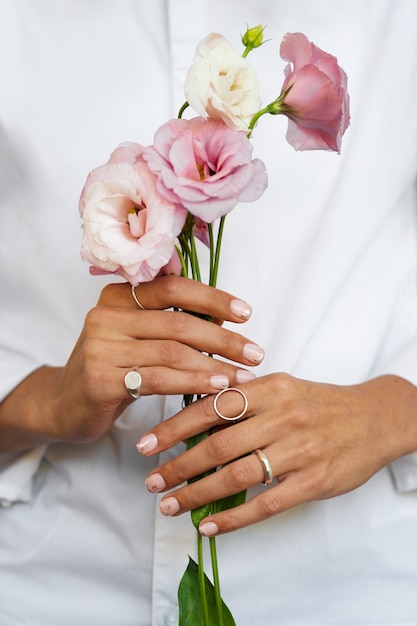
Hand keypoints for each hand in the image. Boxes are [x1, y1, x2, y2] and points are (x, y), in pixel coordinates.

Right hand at [0, 275, 263, 449]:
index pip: (172, 287)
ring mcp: (100, 347)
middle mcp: (105, 316)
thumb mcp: (138, 337)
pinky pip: (158, 379)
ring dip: (214, 364)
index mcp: (117, 297)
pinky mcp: (100, 380)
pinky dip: (193, 382)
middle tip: (255, 352)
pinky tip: (217, 388)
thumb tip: (223, 311)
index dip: (213, 298)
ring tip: (243, 375)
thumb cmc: (112, 369)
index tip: (246, 313)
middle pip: (177, 322)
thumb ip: (171, 319)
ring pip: (171, 351)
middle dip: (223, 338)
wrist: (64, 405)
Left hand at [137, 373, 416, 533]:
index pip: (211, 407)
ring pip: (237, 477)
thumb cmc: (321, 403)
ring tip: (172, 505)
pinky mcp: (314, 482)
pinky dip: (234, 519)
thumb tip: (198, 406)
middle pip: (218, 445)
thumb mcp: (284, 386)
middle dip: (178, 466)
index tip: (147, 444)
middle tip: (153, 482)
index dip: (174, 427)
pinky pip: (266, 504)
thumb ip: (245, 396)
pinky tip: (210, 526)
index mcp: (271, 389)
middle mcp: (283, 417)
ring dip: (198, 494)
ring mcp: (300, 451)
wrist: (375, 418)